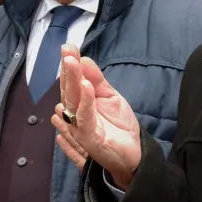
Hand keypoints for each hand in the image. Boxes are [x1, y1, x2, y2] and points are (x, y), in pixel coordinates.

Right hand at [53, 45, 140, 187]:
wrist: (135, 153)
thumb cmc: (120, 127)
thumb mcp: (111, 97)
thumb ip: (97, 80)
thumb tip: (84, 60)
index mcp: (81, 104)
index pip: (73, 81)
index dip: (71, 65)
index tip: (68, 47)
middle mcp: (76, 114)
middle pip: (69, 89)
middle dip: (68, 70)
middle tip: (66, 51)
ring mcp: (80, 127)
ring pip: (73, 101)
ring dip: (73, 81)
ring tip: (72, 62)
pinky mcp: (88, 138)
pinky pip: (84, 118)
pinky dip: (85, 102)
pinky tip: (87, 87)